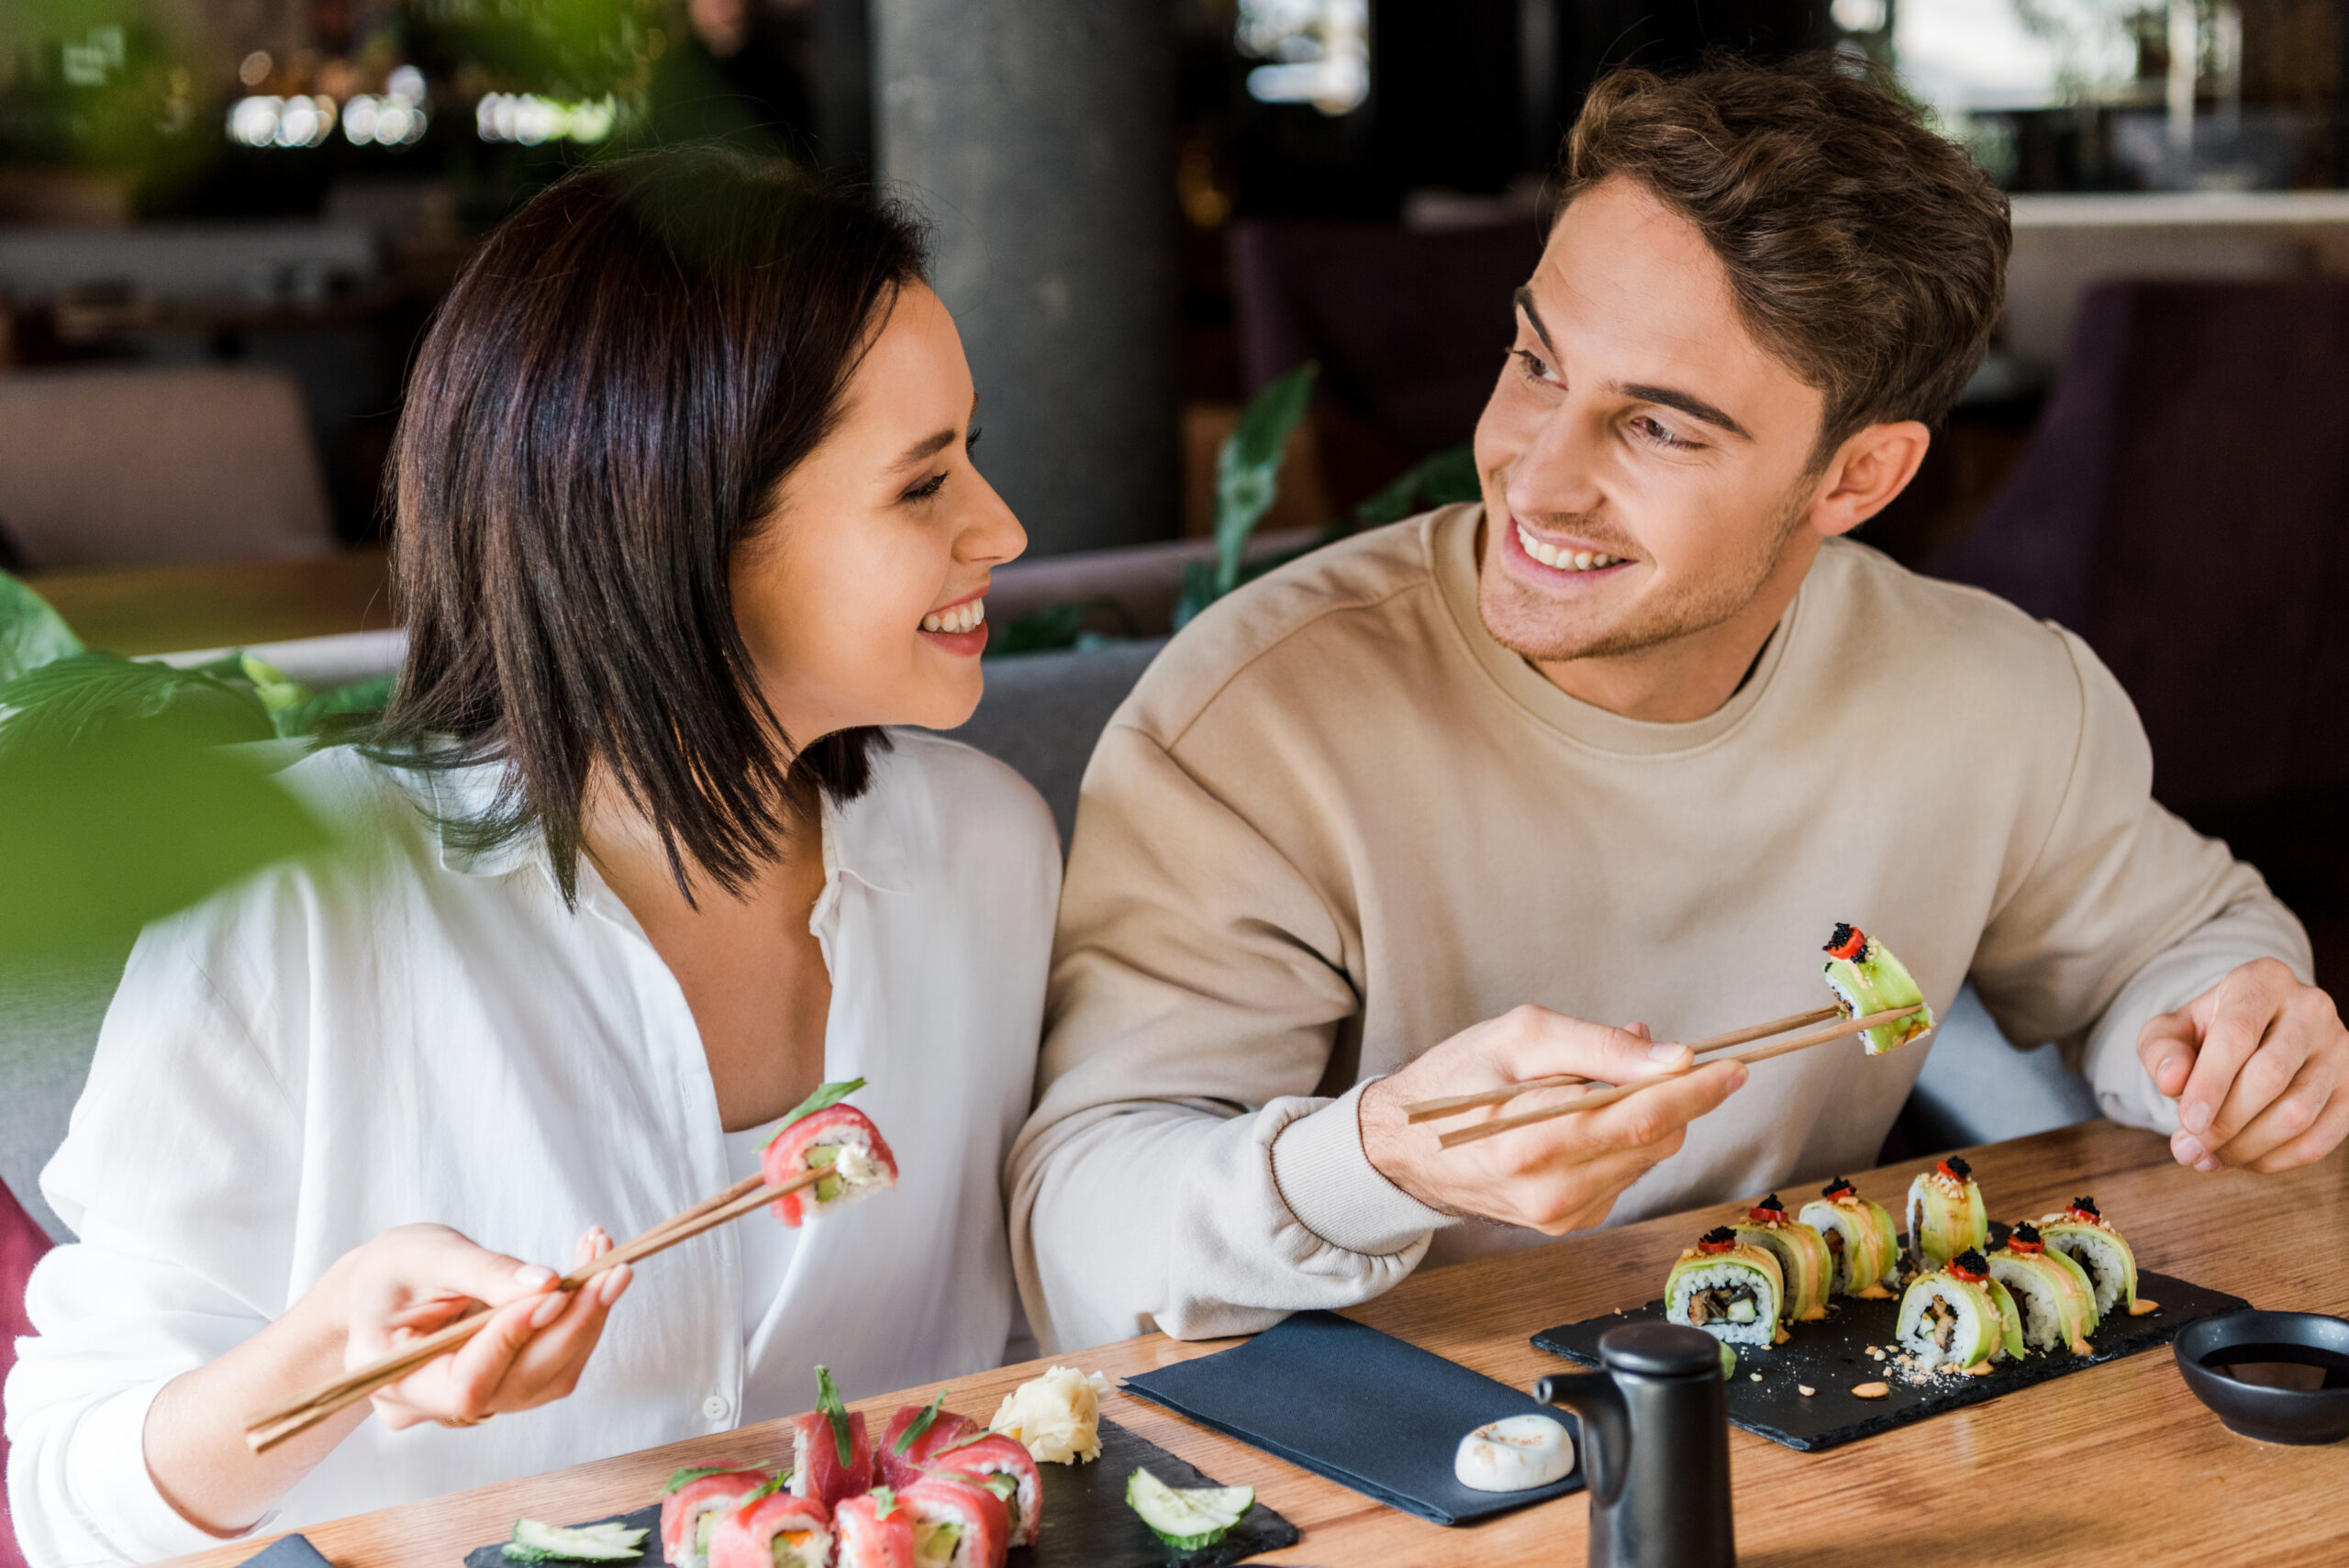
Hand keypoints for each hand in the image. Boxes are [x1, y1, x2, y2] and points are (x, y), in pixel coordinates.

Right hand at [334, 1223, 632, 1430]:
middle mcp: (435, 1405)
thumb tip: (547, 1285)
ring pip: (548, 1377)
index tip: (555, 1291)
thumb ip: (483, 1271)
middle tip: (612, 1269)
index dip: (513, 1340)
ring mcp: (474, 1401)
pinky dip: (580, 1318)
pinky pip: (554, 1363)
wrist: (384, 1287)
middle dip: (572, 1325)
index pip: (465, 1385)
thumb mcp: (425, 1254)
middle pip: (518, 1385)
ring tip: (607, 1258)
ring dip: (587, 1318)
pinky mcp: (505, 1383)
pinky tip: (594, 1274)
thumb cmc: (391, 1270)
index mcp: (394, 1380)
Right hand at [1359, 1006, 1747, 1233]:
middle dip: (1671, 1095)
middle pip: (1656, 1139)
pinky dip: (1621, 1143)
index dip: (1698, 1089)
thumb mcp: (1520, 1036)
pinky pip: (1626, 1176)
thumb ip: (1598, 1046)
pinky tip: (1583, 1124)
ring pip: (1647, 1159)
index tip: (1734, 1067)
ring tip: (1594, 1088)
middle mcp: (1552, 1188)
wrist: (1406, 1148)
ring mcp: (1562, 1213)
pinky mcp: (1569, 1224)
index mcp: (1533, 1138)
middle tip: (1649, 1058)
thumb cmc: (1458, 1080)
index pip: (1644, 1115)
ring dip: (1645, 1118)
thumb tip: (1672, 1057)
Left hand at [2136, 957, 2348, 1173]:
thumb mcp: (2171, 1031)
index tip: (2188, 1123)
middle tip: (2189, 1150)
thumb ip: (2161, 1050)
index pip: (2238, 1035)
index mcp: (2262, 981)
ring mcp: (2340, 1048)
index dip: (2210, 1084)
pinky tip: (2243, 1160)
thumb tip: (2172, 1081)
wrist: (2253, 1035)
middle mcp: (2310, 1008)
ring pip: (2298, 1112)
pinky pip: (2322, 1137)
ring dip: (2247, 1146)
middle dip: (2225, 1123)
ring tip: (2209, 1157)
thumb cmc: (2205, 1033)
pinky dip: (2278, 1159)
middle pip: (2270, 1077)